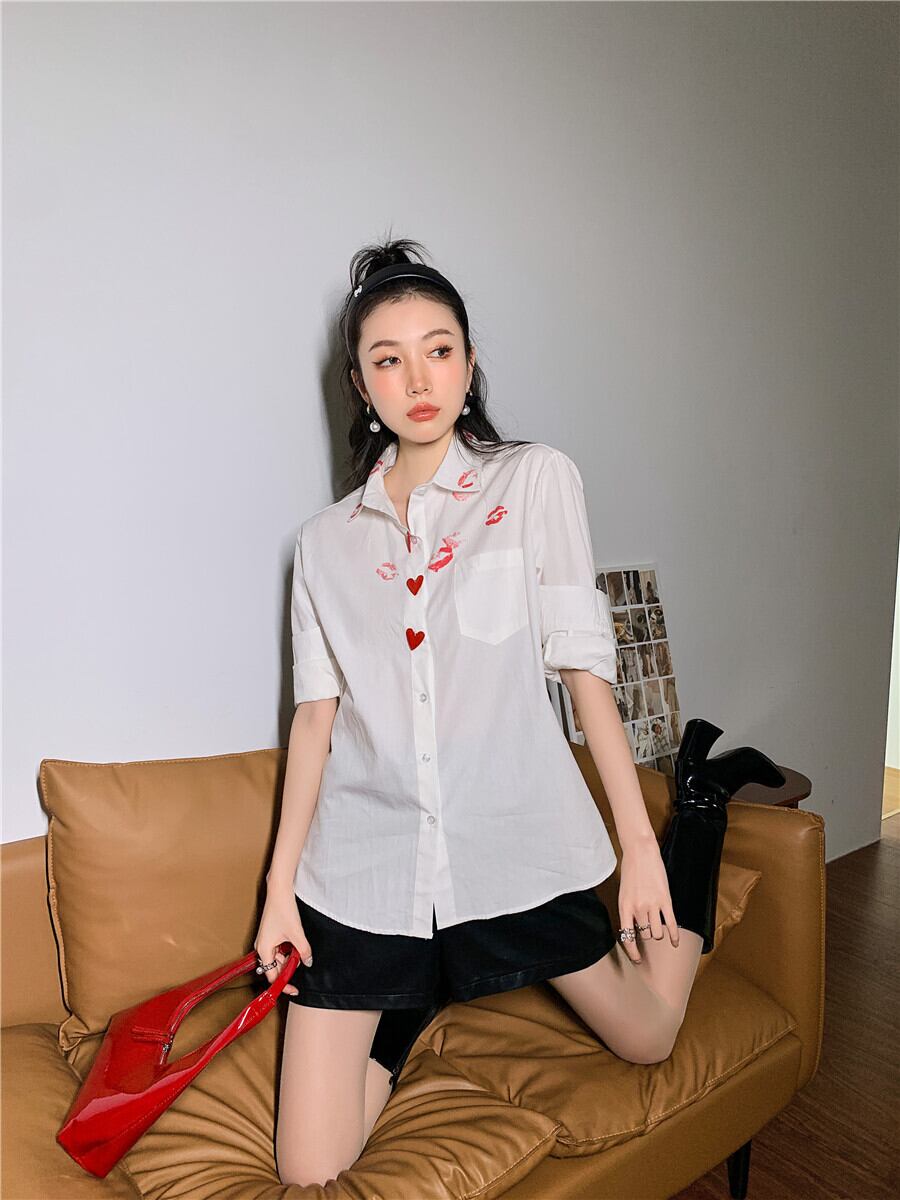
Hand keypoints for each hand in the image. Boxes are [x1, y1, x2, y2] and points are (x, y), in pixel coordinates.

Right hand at [254, 889, 313, 996]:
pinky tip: (296, 942)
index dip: (284, 984)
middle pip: (276, 967)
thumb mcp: (297, 934)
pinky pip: (279, 949)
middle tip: (302, 960)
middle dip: (290, 967)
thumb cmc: (283, 909)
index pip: (272, 976)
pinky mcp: (270, 935)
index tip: (295, 989)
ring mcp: (265, 941)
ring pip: (279, 958)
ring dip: (291, 957)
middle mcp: (262, 947)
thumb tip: (308, 962)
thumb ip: (303, 951)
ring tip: (300, 947)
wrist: (279, 891)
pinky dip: (289, 949)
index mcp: (264, 950)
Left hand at [617, 841, 678, 962]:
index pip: (627, 938)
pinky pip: (671, 924)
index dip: (632, 952)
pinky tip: (675, 943)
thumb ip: (629, 911)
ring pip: (657, 933)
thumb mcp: (624, 893)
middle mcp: (637, 909)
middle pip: (645, 936)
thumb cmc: (631, 871)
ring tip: (658, 925)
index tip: (637, 959)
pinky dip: (674, 936)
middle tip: (649, 930)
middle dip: (648, 935)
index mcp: (624, 907)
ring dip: (659, 933)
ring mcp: (652, 905)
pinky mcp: (665, 900)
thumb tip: (635, 930)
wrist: (640, 852)